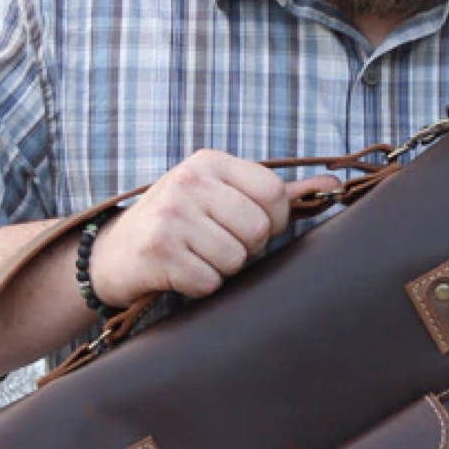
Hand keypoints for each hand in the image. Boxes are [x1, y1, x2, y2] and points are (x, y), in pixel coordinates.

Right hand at [88, 151, 339, 307]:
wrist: (114, 254)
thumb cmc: (178, 224)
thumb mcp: (220, 196)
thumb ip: (275, 193)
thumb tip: (334, 184)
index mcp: (209, 162)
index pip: (273, 193)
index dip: (273, 222)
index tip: (251, 229)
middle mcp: (189, 182)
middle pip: (257, 230)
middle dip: (244, 249)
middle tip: (215, 245)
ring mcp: (171, 215)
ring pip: (235, 259)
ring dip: (220, 269)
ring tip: (195, 257)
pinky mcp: (158, 252)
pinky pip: (208, 282)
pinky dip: (199, 286)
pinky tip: (179, 273)